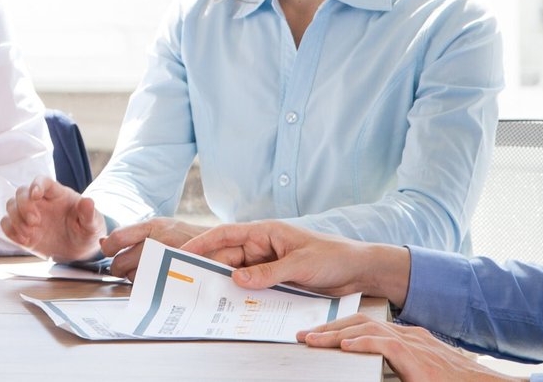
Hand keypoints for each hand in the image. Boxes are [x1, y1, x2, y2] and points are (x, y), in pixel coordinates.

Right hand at [0, 176, 102, 260]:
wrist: (79, 249)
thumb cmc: (86, 231)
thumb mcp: (93, 225)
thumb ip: (89, 214)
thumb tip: (88, 201)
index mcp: (56, 194)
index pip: (42, 181)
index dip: (36, 185)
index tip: (35, 195)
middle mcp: (40, 202)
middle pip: (21, 192)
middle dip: (23, 205)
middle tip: (34, 222)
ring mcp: (29, 215)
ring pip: (11, 205)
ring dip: (15, 218)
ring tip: (29, 234)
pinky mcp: (22, 230)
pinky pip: (6, 224)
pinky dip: (10, 230)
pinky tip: (24, 240)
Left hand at [100, 217, 210, 279]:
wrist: (221, 248)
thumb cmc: (187, 238)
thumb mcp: (161, 228)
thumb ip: (133, 234)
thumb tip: (103, 242)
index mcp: (154, 225)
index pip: (118, 237)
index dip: (109, 249)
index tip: (110, 253)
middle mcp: (159, 240)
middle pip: (123, 261)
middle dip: (118, 269)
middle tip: (124, 270)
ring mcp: (168, 258)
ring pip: (134, 276)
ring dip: (133, 279)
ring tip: (144, 274)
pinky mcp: (175, 274)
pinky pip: (150, 286)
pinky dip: (147, 287)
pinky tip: (153, 282)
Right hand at [182, 221, 409, 302]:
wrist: (359, 271)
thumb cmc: (332, 256)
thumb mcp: (299, 264)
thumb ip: (268, 273)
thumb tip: (236, 279)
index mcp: (265, 232)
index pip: (226, 234)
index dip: (202, 242)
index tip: (183, 252)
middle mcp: (263, 248)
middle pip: (229, 259)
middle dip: (212, 271)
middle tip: (193, 287)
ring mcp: (269, 266)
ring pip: (240, 276)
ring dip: (229, 288)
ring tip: (211, 301)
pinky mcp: (277, 282)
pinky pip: (255, 289)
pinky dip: (246, 298)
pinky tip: (237, 309)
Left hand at [298, 315, 515, 381]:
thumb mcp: (417, 375)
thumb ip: (393, 370)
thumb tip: (372, 371)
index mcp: (407, 339)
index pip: (366, 326)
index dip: (339, 328)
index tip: (316, 336)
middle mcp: (409, 336)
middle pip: (361, 323)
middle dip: (330, 327)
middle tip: (304, 336)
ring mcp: (414, 345)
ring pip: (368, 330)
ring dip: (337, 334)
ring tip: (314, 341)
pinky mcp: (418, 359)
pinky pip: (386, 345)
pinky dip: (363, 344)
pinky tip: (346, 346)